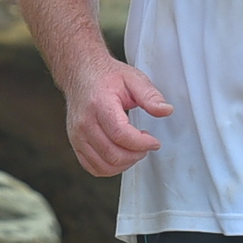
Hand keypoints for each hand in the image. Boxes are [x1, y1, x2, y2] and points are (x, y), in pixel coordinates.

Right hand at [67, 58, 171, 175]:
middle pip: (112, 154)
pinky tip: (121, 157)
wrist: (81, 74)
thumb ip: (150, 95)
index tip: (154, 141)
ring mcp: (77, 136)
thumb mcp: (133, 78)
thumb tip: (166, 110)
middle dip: (136, 155)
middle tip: (147, 145)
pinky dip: (110, 168)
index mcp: (99, 105)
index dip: (141, 143)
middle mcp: (84, 123)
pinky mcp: (75, 144)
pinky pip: (93, 167)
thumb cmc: (106, 76)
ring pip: (103, 165)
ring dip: (125, 164)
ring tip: (135, 151)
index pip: (120, 134)